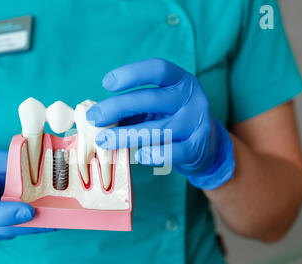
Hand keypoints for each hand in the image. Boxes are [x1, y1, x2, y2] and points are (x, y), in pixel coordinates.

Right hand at [0, 151, 55, 239]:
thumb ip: (17, 169)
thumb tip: (47, 173)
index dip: (7, 214)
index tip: (30, 211)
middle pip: (0, 227)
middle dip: (30, 225)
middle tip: (55, 220)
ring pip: (9, 232)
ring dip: (33, 227)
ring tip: (56, 218)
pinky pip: (12, 232)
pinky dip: (29, 226)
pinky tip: (46, 219)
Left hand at [86, 58, 234, 189]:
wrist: (206, 146)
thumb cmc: (171, 119)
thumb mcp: (157, 106)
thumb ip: (132, 107)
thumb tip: (96, 114)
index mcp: (180, 80)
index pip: (158, 69)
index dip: (132, 73)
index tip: (106, 84)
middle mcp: (192, 98)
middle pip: (153, 99)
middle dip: (119, 107)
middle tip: (95, 117)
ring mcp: (197, 122)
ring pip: (158, 129)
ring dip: (126, 135)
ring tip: (104, 141)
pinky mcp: (197, 146)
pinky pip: (172, 152)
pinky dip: (152, 155)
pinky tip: (137, 156)